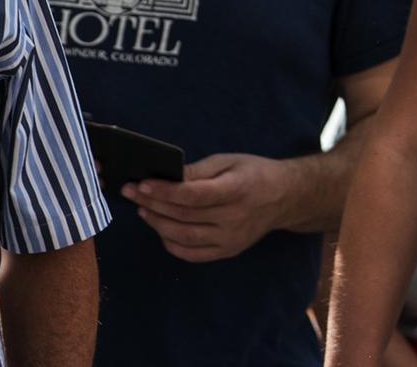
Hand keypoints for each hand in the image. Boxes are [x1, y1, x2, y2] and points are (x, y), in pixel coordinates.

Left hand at [124, 152, 292, 262]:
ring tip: (143, 210)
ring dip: (157, 223)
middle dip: (152, 204)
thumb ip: (197, 172)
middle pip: (184, 216)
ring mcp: (231, 239)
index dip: (165, 191)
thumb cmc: (253, 174)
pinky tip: (160, 228)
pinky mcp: (227, 251)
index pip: (194, 196)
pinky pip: (191, 253)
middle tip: (131, 193)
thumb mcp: (228, 161)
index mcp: (238, 190)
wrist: (284, 198)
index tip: (142, 184)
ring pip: (183, 237)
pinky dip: (170, 243)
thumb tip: (165, 177)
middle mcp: (235, 218)